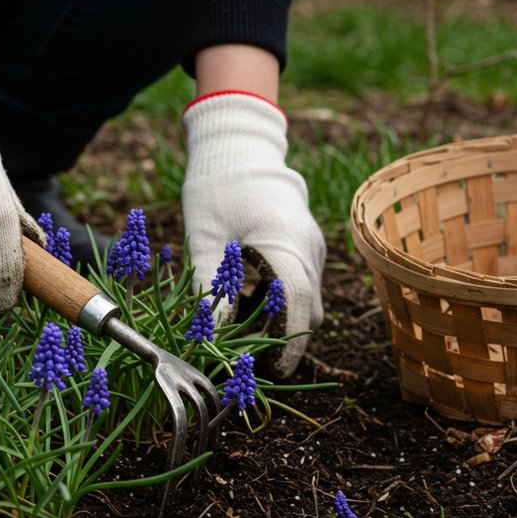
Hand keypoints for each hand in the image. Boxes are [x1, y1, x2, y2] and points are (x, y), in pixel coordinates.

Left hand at [182, 92, 325, 377]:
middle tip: (248, 359)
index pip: (298, 306)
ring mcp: (311, 245)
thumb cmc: (216, 187)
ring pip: (306, 298)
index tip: (275, 372)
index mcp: (285, 242)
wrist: (239, 145)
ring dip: (279, 318)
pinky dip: (280, 298)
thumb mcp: (205, 238)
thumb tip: (211, 334)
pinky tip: (245, 299)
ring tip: (238, 326)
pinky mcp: (306, 243)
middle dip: (283, 338)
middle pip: (307, 309)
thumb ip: (210, 287)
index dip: (289, 345)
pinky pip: (302, 281)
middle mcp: (308, 246)